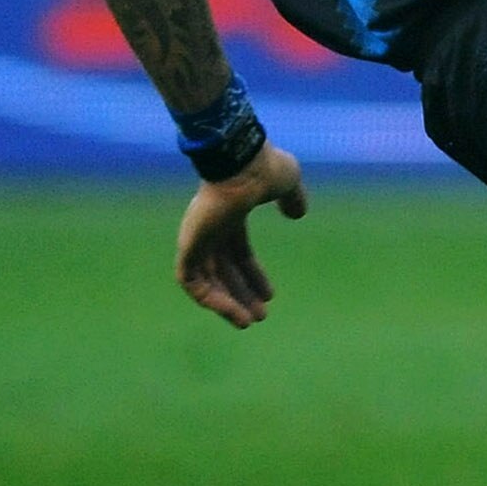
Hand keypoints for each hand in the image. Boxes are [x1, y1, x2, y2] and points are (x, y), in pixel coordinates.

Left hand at [176, 141, 308, 328]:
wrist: (241, 162)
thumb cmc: (263, 168)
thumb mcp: (287, 183)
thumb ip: (292, 198)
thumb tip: (298, 213)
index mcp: (231, 216)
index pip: (238, 253)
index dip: (253, 275)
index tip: (270, 295)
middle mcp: (212, 230)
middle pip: (223, 272)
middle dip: (240, 295)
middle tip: (257, 317)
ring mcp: (198, 238)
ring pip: (207, 282)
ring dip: (226, 304)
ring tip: (247, 322)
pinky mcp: (188, 246)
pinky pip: (192, 283)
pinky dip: (211, 300)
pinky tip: (232, 312)